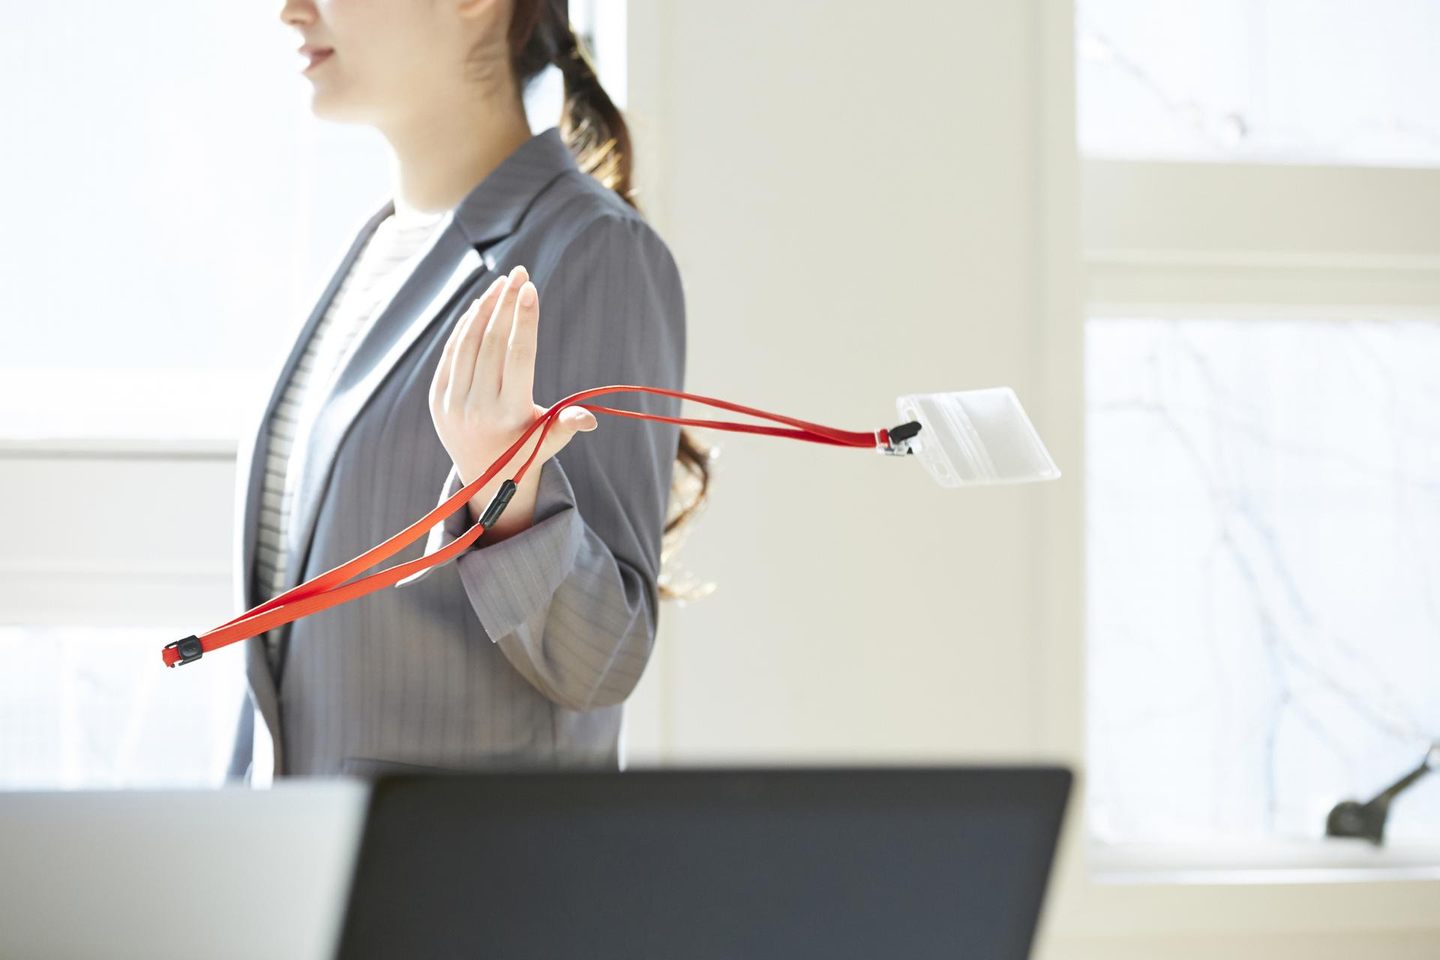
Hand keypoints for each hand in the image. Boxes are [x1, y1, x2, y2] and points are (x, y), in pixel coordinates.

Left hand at [429, 264, 596, 537]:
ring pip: (468, 343)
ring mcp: (453, 403)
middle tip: (520, 273)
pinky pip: (452, 354)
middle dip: (506, 304)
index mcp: (509, 415)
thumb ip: (568, 426)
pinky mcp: (438, 399)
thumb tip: (590, 418)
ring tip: (503, 283)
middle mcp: (478, 408)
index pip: (518, 358)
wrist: (483, 479)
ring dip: (485, 309)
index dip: (524, 321)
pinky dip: (465, 327)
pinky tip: (481, 306)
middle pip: (492, 343)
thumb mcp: (550, 442)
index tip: (530, 289)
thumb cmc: (527, 451)